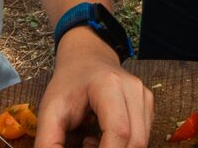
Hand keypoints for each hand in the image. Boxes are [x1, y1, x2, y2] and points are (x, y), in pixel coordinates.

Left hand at [33, 30, 152, 147]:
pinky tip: (103, 138)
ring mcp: (144, 97)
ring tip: (91, 142)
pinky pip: (142, 138)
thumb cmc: (69, 84)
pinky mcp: (148, 107)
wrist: (86, 59)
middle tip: (84, 147)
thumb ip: (49, 141)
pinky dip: (123, 147)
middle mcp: (133, 89)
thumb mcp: (50, 111)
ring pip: (141, 143)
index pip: (119, 130)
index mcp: (108, 85)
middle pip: (135, 141)